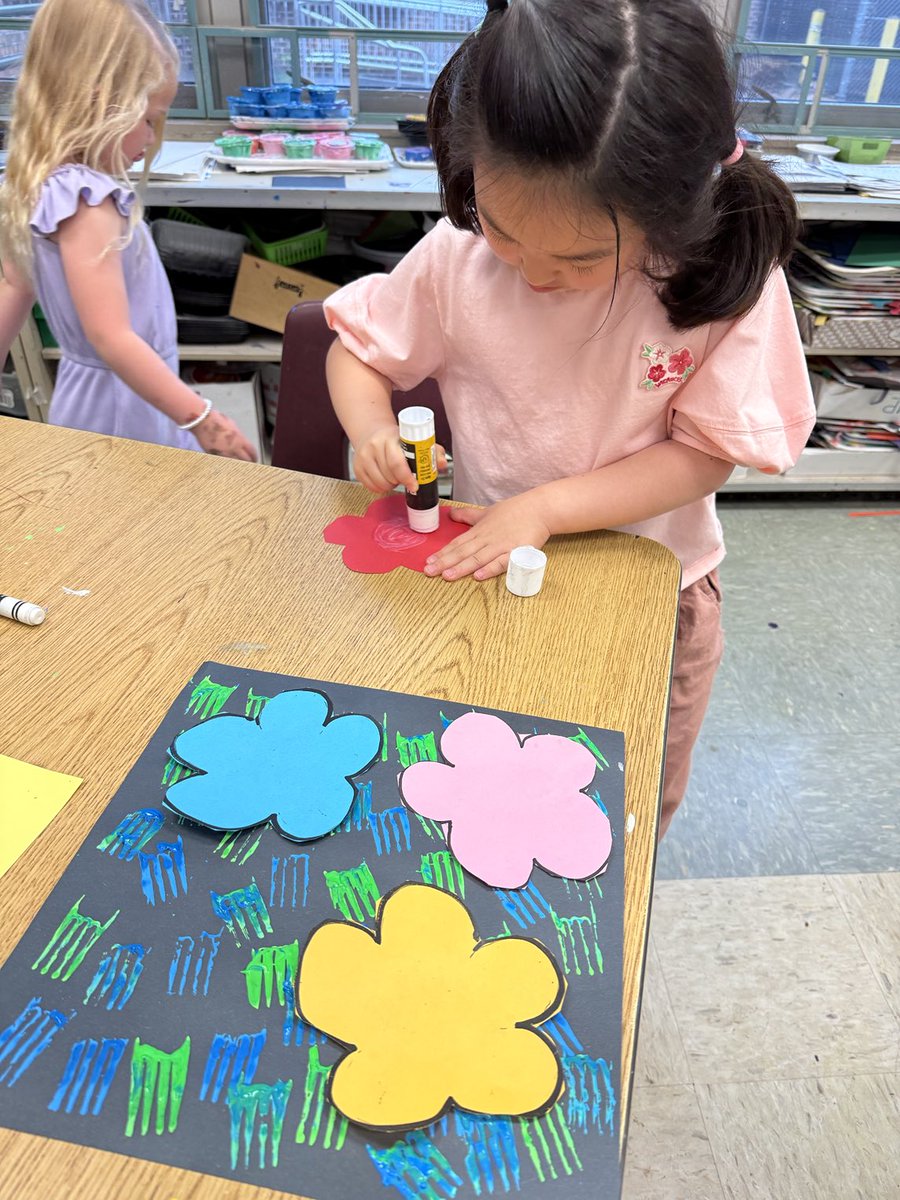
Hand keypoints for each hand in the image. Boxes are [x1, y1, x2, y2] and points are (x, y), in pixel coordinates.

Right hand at [193, 409, 256, 460]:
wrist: (203, 421)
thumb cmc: (216, 420)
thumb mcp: (232, 425)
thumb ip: (238, 434)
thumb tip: (240, 439)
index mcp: (240, 439)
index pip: (252, 452)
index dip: (254, 456)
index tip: (254, 458)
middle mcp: (234, 448)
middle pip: (246, 460)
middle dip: (248, 462)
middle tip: (249, 464)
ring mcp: (224, 453)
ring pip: (235, 463)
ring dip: (238, 465)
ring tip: (239, 466)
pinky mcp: (215, 455)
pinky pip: (224, 462)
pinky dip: (227, 463)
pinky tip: (227, 463)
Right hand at [353, 425, 447, 494]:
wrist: (371, 431)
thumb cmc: (396, 439)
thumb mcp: (415, 440)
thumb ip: (433, 451)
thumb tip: (442, 464)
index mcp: (390, 437)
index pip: (396, 463)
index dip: (407, 477)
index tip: (414, 485)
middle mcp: (373, 446)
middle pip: (389, 475)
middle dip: (400, 481)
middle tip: (406, 477)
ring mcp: (363, 457)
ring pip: (380, 483)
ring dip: (391, 485)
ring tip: (395, 476)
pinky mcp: (357, 468)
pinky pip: (371, 487)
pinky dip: (381, 488)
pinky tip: (385, 478)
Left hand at [424, 493, 551, 580]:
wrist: (539, 509)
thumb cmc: (514, 511)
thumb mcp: (487, 512)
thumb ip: (468, 516)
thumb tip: (451, 514)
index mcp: (480, 531)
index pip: (457, 543)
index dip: (442, 553)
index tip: (428, 561)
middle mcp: (487, 538)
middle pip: (463, 552)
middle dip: (445, 562)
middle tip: (429, 572)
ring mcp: (501, 545)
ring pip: (478, 558)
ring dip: (462, 567)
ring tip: (447, 576)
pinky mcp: (517, 552)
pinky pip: (501, 562)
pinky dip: (490, 569)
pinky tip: (478, 575)